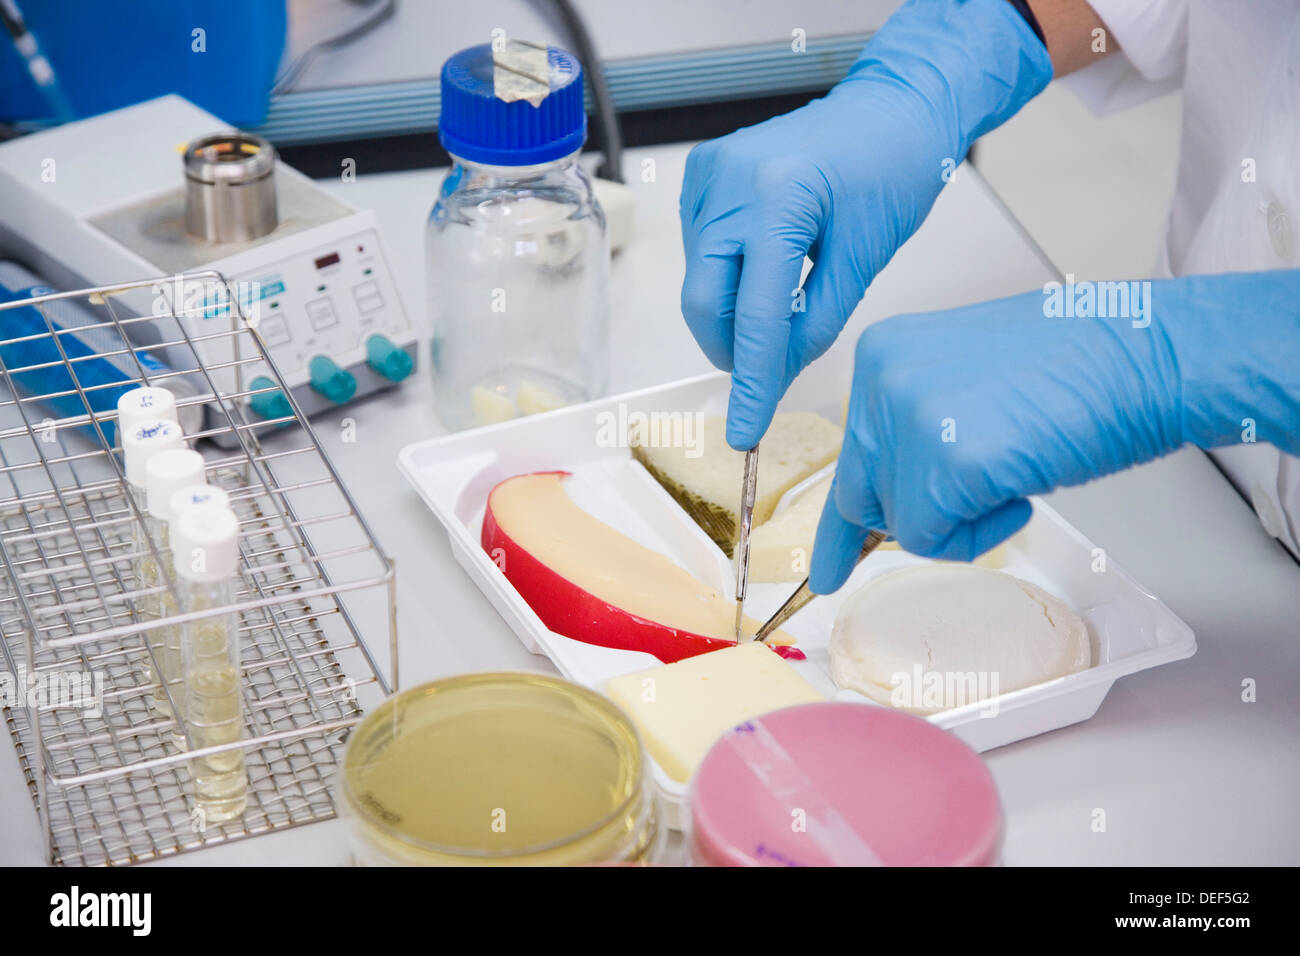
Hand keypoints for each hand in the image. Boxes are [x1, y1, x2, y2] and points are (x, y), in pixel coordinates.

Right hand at [678, 0, 1051, 449]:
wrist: (889, 108)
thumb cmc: (892, 170)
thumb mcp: (863, 259)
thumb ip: (813, 325)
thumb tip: (772, 376)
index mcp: (777, 198)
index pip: (754, 315)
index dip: (751, 381)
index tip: (745, 431)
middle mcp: (729, 182)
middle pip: (705, 301)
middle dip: (733, 346)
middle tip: (768, 368)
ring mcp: (708, 175)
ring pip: (700, 281)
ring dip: (733, 311)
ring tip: (786, 296)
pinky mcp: (701, 175)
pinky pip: (701, 251)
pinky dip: (728, 278)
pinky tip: (767, 264)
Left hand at [809, 270, 1299, 592]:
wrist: (1144, 356)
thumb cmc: (1080, 368)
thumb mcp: (965, 383)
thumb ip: (919, 426)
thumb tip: (896, 490)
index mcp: (884, 354)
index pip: (851, 451)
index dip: (840, 518)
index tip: (824, 563)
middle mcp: (881, 380)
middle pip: (863, 494)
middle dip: (889, 528)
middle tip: (839, 574)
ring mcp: (909, 419)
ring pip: (901, 526)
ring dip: (959, 526)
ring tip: (1013, 478)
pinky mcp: (944, 464)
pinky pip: (936, 540)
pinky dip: (982, 535)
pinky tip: (1021, 489)